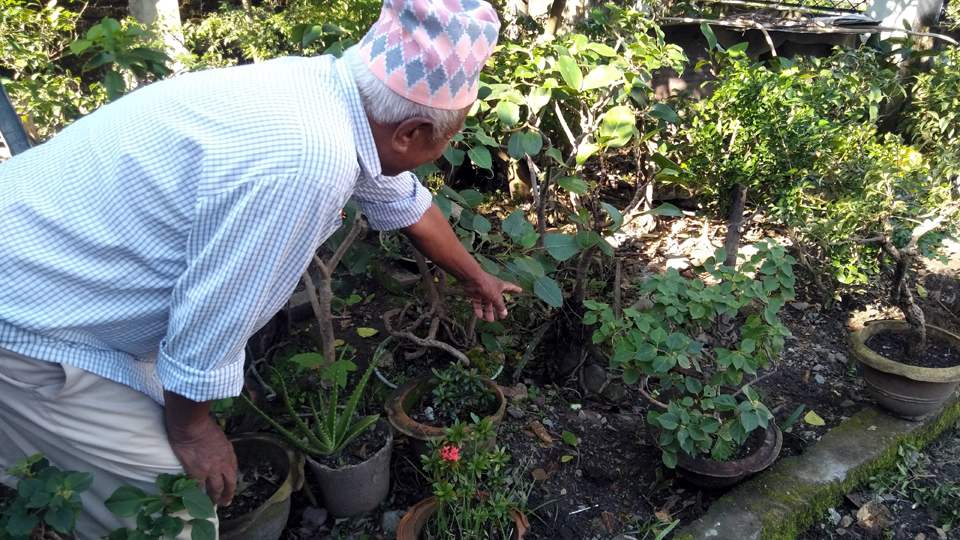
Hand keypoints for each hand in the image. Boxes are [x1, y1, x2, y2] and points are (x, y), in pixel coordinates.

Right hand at [164, 391, 237, 505]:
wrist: (191, 427)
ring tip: (212, 505)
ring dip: (214, 498)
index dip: (231, 480)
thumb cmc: (204, 426)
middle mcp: (223, 464)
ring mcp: (210, 470)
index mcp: (229, 454)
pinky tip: (197, 500)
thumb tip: (217, 454)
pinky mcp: (196, 473)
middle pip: (229, 483)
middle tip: (226, 502)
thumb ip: (221, 448)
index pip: (233, 470)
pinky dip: (199, 495)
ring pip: (215, 489)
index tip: (229, 485)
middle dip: (228, 494)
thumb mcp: (220, 437)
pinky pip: (199, 488)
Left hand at [460, 272, 522, 321]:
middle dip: (499, 308)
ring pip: (487, 303)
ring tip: (490, 320)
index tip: (520, 290)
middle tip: (501, 317)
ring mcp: (484, 291)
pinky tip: (479, 316)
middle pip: (497, 300)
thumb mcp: (496, 296)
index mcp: (500, 286)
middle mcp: (493, 288)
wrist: (472, 279)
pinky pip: (478, 303)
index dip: (515, 289)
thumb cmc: (487, 285)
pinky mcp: (476, 294)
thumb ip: (500, 305)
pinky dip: (478, 309)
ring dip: (488, 311)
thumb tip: (504, 314)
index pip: (510, 287)